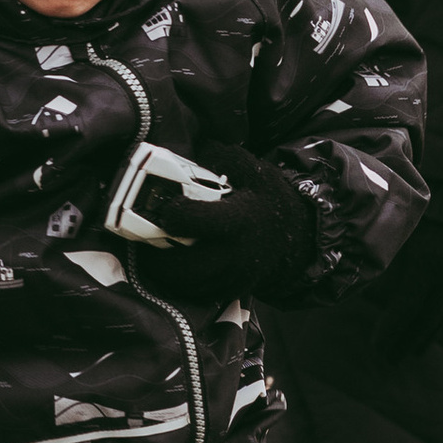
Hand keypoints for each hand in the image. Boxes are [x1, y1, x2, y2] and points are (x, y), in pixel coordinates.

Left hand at [132, 151, 319, 309]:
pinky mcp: (232, 291)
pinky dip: (181, 284)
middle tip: (146, 241)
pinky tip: (174, 266)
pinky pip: (198, 295)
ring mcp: (234, 277)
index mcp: (239, 220)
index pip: (196, 221)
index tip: (164, 209)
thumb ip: (221, 156)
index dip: (173, 215)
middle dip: (158, 258)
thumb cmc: (267, 198)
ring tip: (154, 254)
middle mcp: (236, 253)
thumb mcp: (252, 169)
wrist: (296, 234)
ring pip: (188, 286)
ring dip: (165, 273)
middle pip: (184, 267)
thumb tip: (192, 147)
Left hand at [371, 219, 442, 358]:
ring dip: (427, 337)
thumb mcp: (400, 230)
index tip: (375, 347)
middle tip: (388, 360)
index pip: (406, 309)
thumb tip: (365, 289)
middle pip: (426, 320)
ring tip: (413, 354)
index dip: (391, 331)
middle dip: (406, 342)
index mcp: (427, 266)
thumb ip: (385, 260)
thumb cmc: (423, 205)